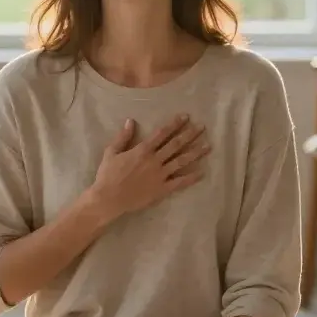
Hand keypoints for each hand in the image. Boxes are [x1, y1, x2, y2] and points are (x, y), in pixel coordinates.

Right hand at [92, 114, 209, 220]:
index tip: (186, 117)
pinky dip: (191, 177)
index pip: (162, 133)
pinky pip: (180, 182)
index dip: (175, 124)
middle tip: (202, 127)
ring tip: (208, 146)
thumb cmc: (107, 175)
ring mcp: (160, 175)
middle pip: (176, 145)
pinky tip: (202, 172)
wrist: (108, 199)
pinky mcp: (162, 189)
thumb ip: (123, 136)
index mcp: (142, 150)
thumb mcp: (111, 152)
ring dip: (195, 153)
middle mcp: (154, 160)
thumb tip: (130, 120)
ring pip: (181, 161)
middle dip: (190, 134)